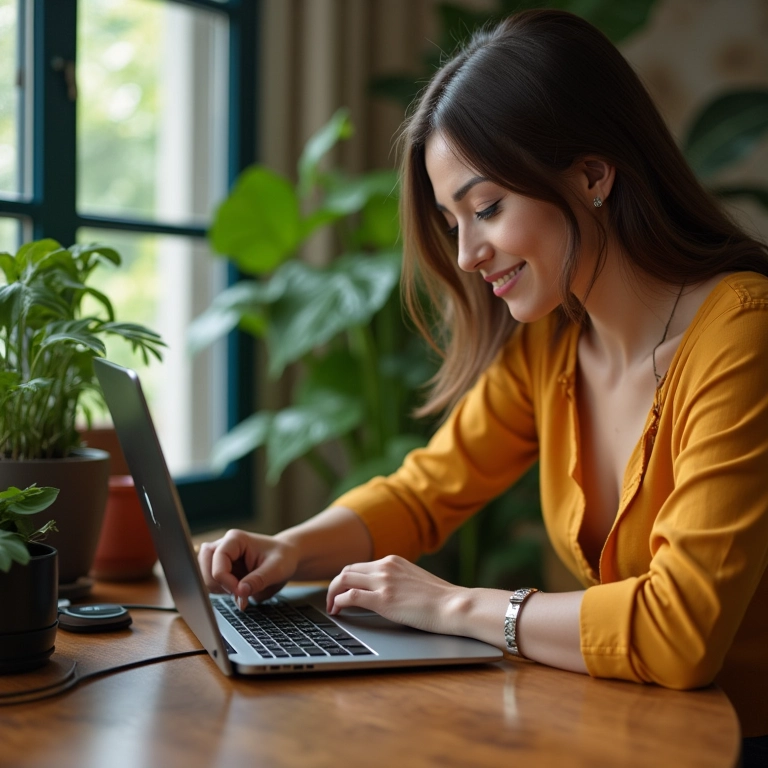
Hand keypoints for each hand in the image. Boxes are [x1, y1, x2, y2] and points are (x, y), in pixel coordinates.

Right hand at [198, 529, 299, 608]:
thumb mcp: (276, 569)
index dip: (226, 580)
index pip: (218, 560)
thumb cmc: (283, 558)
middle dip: (216, 583)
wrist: (286, 559)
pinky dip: (222, 592)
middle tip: (237, 592)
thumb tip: (241, 591)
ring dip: (218, 589)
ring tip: (241, 592)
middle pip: (202, 564)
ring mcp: (220, 558)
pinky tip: (238, 593)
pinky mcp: (221, 569)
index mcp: (235, 540)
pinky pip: (211, 583)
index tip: (241, 592)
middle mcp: (224, 546)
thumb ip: (258, 580)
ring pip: (204, 575)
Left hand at [326, 555, 467, 634]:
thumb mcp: (415, 579)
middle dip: (335, 585)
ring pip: (344, 579)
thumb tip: (387, 591)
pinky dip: (338, 602)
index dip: (347, 579)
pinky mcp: (383, 600)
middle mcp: (385, 567)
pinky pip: (350, 597)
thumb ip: (398, 580)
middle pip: (347, 570)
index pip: (360, 566)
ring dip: (332, 593)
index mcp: (393, 561)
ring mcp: (383, 582)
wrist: (453, 605)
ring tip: (331, 608)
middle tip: (332, 601)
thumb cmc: (439, 599)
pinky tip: (337, 611)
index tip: (342, 591)